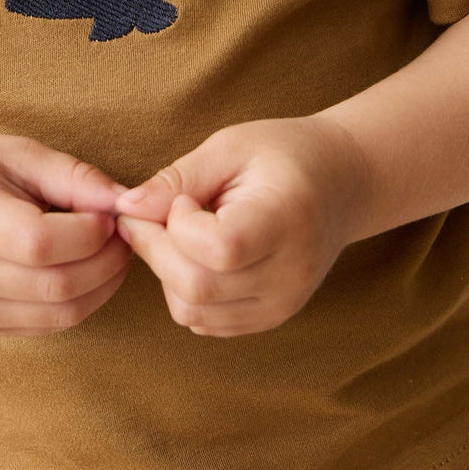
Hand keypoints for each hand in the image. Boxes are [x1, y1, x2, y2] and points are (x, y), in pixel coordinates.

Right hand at [0, 131, 132, 335]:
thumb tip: (124, 202)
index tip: (108, 211)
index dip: (89, 231)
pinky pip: (51, 325)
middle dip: (107, 260)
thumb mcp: (18, 153)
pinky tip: (87, 269)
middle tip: (123, 232)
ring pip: (61, 314)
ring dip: (103, 285)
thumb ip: (73, 176)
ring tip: (111, 250)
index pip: (40, 243)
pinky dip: (82, 300)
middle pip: (57, 285)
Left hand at [112, 115, 367, 336]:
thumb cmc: (283, 154)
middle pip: (197, 287)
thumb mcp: (230, 146)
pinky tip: (193, 255)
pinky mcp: (271, 318)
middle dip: (156, 250)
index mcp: (288, 220)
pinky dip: (183, 292)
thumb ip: (178, 178)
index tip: (183, 199)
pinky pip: (205, 322)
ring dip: (165, 273)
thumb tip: (127, 208)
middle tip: (151, 215)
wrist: (341, 183)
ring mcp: (283, 303)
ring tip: (177, 234)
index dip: (180, 225)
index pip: (221, 248)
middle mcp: (290, 273)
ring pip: (193, 312)